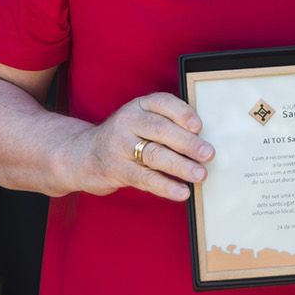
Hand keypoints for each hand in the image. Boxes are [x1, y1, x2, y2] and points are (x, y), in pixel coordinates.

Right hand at [74, 92, 214, 201]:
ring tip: (200, 174)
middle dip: (187, 143)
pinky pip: (145, 178)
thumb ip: (167, 124)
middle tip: (208, 154)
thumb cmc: (127, 137)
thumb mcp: (142, 121)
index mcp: (139, 105)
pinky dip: (165, 186)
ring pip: (154, 155)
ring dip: (180, 166)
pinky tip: (182, 192)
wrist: (86, 154)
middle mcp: (128, 121)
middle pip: (160, 130)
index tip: (199, 126)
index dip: (182, 113)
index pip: (162, 102)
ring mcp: (120, 145)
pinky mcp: (117, 169)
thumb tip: (203, 141)